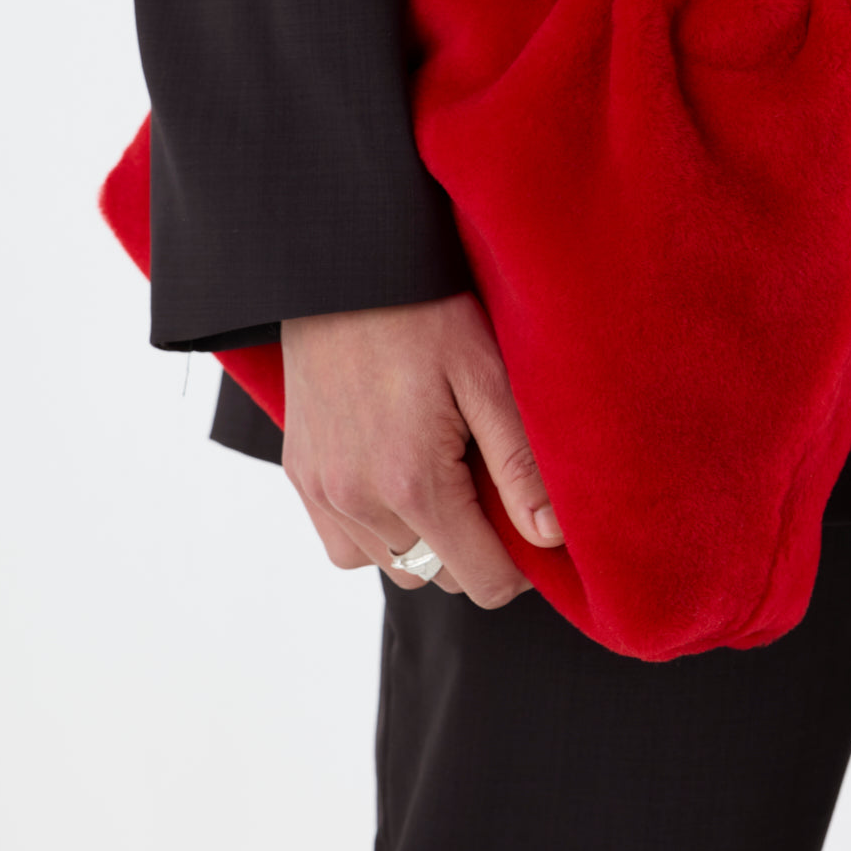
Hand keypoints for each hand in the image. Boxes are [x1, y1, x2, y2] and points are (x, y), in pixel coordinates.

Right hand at [279, 292, 563, 605]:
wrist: (342, 270)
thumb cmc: (422, 312)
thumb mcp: (487, 376)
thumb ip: (520, 465)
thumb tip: (550, 538)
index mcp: (413, 482)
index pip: (483, 581)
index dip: (520, 564)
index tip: (530, 523)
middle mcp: (358, 500)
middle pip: (439, 578)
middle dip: (474, 548)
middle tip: (488, 483)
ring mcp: (322, 491)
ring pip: (391, 566)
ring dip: (425, 543)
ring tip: (443, 479)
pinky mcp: (299, 474)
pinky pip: (345, 546)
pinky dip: (376, 533)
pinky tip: (396, 481)